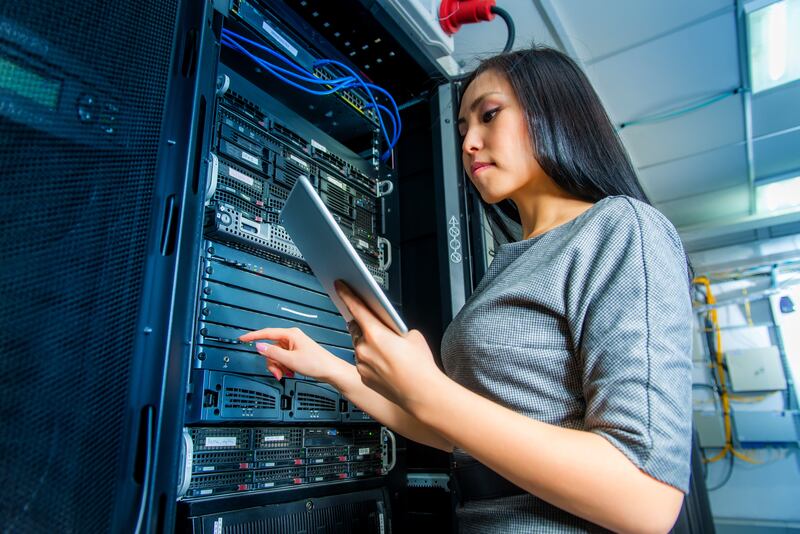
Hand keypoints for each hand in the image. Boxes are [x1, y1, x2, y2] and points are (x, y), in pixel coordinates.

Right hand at [239, 327, 345, 381]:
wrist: (330, 370)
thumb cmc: (316, 363)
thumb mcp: (290, 360)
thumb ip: (273, 353)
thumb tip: (259, 347)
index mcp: (290, 334)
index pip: (267, 333)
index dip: (253, 336)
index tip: (242, 338)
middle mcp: (291, 337)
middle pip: (271, 348)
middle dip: (272, 362)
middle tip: (278, 373)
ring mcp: (294, 345)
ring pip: (276, 355)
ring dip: (278, 366)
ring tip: (286, 374)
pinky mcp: (296, 352)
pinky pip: (283, 358)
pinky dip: (283, 366)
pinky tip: (290, 372)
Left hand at [335, 280, 445, 412]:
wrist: (421, 394)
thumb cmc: (420, 366)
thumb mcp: (412, 335)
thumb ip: (396, 328)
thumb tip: (390, 328)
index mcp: (376, 333)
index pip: (356, 307)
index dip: (346, 294)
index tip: (340, 285)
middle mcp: (364, 348)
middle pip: (356, 327)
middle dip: (362, 323)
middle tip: (372, 322)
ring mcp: (361, 363)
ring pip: (358, 346)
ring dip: (367, 342)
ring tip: (385, 348)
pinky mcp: (363, 376)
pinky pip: (362, 361)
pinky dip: (369, 358)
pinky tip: (385, 363)